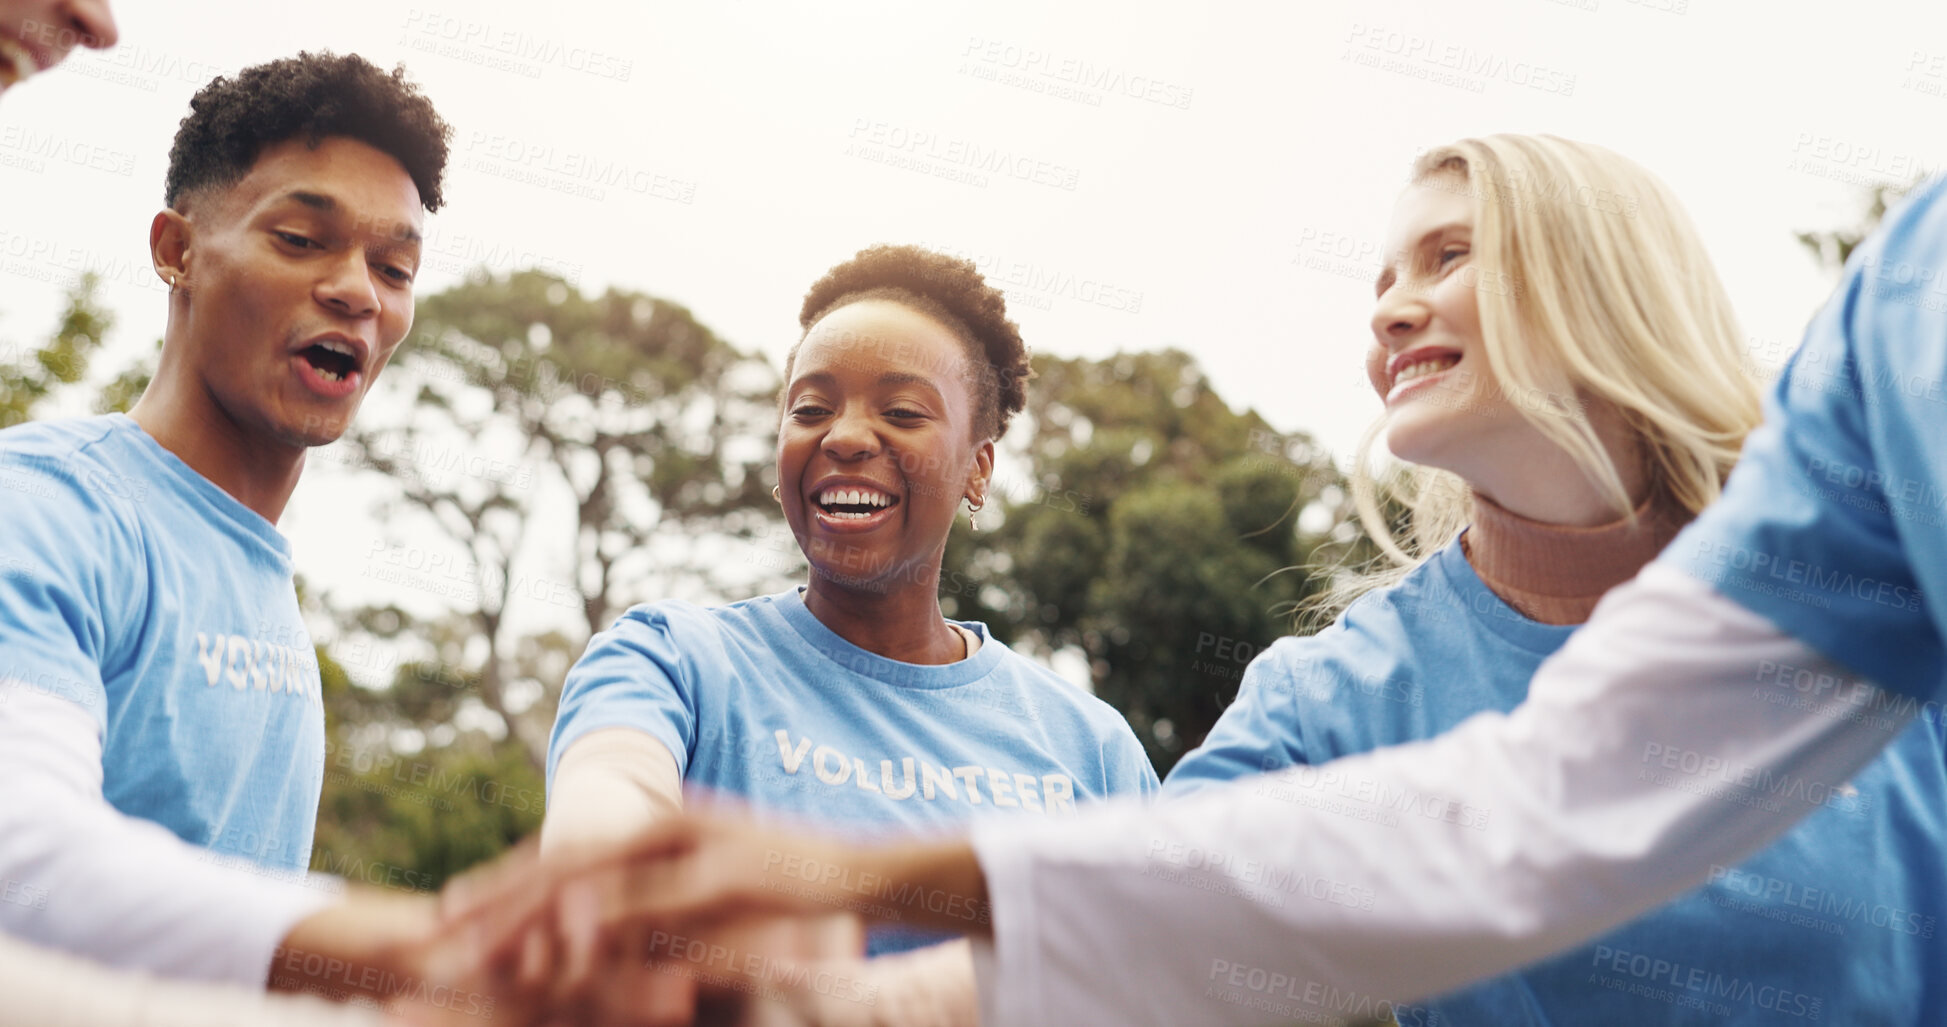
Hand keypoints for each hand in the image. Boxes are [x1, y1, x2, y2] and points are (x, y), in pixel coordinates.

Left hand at [449, 806, 983, 1017]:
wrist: (875, 870)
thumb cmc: (797, 890)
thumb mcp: (719, 897)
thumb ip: (666, 907)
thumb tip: (609, 935)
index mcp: (663, 825)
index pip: (570, 853)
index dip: (505, 883)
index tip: (450, 914)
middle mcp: (670, 824)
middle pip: (565, 860)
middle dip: (496, 900)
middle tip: (436, 934)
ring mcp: (697, 845)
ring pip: (595, 878)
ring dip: (532, 916)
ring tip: (478, 950)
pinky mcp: (726, 873)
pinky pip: (654, 901)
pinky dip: (606, 923)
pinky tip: (565, 947)